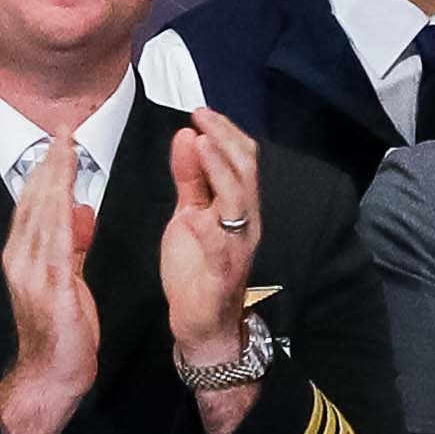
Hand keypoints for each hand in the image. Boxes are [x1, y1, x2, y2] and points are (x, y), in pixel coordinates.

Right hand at [0, 138, 98, 433]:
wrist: (50, 374)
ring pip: (41, 213)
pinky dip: (62, 212)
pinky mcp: (48, 284)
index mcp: (24, 255)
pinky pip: (55, 240)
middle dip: (49, 164)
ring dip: (54, 179)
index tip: (60, 141)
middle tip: (63, 130)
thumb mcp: (69, 280)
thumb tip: (81, 212)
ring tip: (66, 148)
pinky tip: (70, 192)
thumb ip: (72, 246)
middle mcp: (20, 257)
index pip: (34, 203)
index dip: (47, 171)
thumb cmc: (62, 332)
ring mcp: (30, 270)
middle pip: (34, 201)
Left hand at [158, 109, 266, 367]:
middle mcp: (245, 222)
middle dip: (224, 140)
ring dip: (220, 170)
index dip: (225, 132)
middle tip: (200, 117)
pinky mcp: (222, 272)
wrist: (203, 321)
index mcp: (238, 206)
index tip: (200, 112)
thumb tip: (188, 136)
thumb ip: (190, 178)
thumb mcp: (189, 213)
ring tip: (201, 142)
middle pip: (246, 171)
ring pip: (240, 200)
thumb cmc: (198, 266)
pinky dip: (209, 227)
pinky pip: (221, 246)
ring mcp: (237, 246)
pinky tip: (195, 211)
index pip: (242, 159)